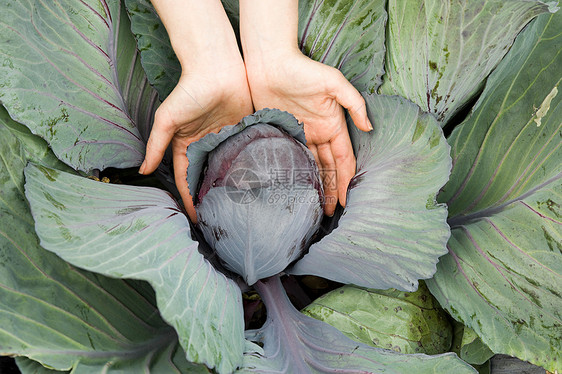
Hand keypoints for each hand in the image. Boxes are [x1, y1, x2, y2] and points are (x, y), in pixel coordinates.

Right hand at [139, 63, 252, 221]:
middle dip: (210, 197)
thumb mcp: (167, 119)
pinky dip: (247, 169)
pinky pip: (244, 154)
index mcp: (186, 145)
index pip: (186, 178)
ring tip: (237, 209)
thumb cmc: (188, 91)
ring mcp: (224, 139)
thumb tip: (142, 170)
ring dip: (230, 186)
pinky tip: (253, 185)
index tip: (194, 219)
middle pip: (207, 177)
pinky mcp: (242, 131)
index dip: (189, 198)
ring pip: (227, 169)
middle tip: (218, 220)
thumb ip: (156, 145)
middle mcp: (205, 145)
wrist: (217, 67)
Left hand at [245, 49, 371, 215]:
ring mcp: (301, 134)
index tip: (346, 199)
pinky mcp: (283, 133)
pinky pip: (293, 158)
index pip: (343, 159)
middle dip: (331, 189)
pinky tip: (296, 188)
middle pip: (328, 168)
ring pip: (312, 166)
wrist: (270, 62)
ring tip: (315, 207)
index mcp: (333, 125)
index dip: (346, 179)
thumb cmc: (303, 69)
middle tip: (329, 212)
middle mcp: (319, 133)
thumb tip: (369, 128)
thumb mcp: (334, 82)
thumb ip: (353, 103)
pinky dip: (297, 173)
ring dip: (316, 186)